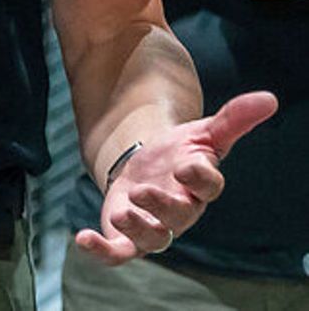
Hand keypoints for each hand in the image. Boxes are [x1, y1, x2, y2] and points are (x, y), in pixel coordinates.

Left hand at [76, 91, 278, 264]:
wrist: (144, 165)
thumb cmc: (179, 152)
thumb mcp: (203, 132)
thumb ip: (233, 118)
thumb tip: (269, 98)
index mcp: (200, 185)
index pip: (208, 186)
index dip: (199, 178)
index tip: (186, 167)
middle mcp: (180, 210)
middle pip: (177, 216)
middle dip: (161, 206)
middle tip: (143, 190)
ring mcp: (153, 226)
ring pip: (151, 238)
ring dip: (136, 228)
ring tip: (121, 212)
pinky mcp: (126, 236)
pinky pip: (117, 252)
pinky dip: (101, 250)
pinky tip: (82, 238)